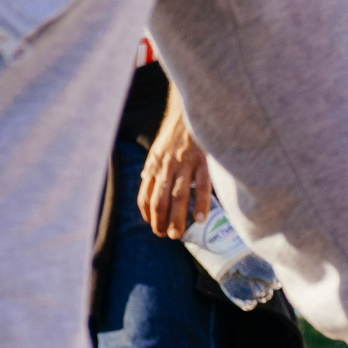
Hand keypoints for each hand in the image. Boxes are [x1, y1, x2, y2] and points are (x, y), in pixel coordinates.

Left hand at [138, 106, 212, 239]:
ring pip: (178, 196)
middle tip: (165, 236)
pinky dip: (200, 203)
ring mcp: (184, 165)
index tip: (153, 226)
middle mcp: (166, 167)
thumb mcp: (157, 151)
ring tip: (178, 234)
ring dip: (177, 218)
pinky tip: (200, 218)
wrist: (189, 111)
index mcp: (153, 166)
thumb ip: (154, 170)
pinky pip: (201, 186)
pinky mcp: (201, 161)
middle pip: (160, 200)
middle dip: (160, 221)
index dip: (147, 214)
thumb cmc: (174, 135)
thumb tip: (148, 189)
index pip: (145, 195)